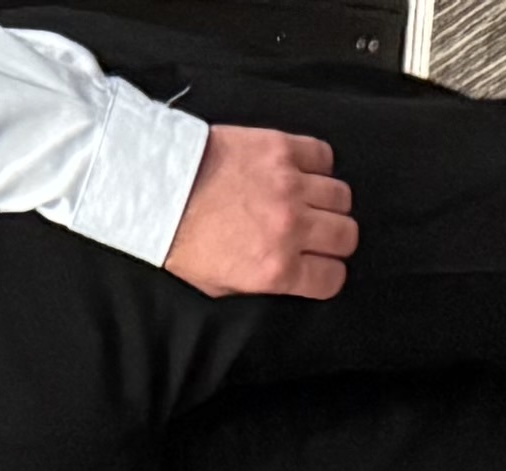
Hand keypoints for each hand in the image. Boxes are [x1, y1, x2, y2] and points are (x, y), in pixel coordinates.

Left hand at [166, 122, 355, 297]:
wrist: (159, 190)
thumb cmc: (182, 240)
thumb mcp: (219, 286)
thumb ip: (261, 284)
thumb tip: (287, 278)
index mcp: (275, 269)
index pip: (332, 278)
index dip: (328, 274)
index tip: (320, 267)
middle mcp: (290, 228)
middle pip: (346, 236)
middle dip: (336, 240)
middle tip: (319, 235)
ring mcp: (290, 185)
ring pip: (341, 196)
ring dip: (329, 203)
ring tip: (310, 202)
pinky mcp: (282, 149)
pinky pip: (323, 156)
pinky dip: (318, 165)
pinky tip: (302, 172)